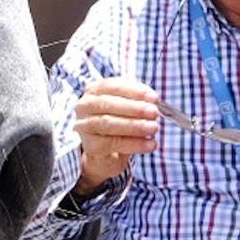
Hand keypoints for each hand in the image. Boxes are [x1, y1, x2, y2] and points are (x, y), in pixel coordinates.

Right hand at [73, 77, 160, 194]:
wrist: (106, 153)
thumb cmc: (119, 122)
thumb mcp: (128, 107)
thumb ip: (138, 101)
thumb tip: (155, 101)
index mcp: (95, 90)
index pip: (114, 86)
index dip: (135, 91)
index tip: (154, 98)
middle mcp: (85, 106)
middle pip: (108, 104)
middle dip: (134, 108)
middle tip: (154, 112)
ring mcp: (84, 126)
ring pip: (109, 124)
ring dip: (134, 126)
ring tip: (153, 128)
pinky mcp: (90, 145)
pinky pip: (113, 143)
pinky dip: (134, 144)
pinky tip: (149, 144)